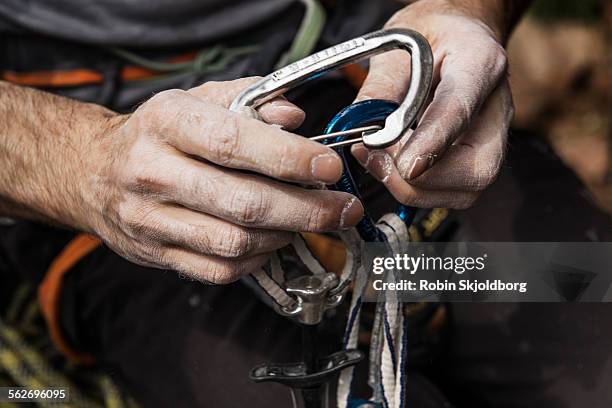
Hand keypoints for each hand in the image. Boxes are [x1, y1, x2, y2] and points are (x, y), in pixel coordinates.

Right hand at [81, 78, 362, 282]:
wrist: (92, 172)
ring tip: (310, 221)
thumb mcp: (199, 99)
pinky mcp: (156, 254)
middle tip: (344, 208)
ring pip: (235, 242)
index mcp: (167, 122)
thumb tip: (297, 119)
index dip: (288, 158)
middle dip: (306, 209)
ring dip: (285, 235)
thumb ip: (251, 100)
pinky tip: (274, 240)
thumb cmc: (159, 134)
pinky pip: (220, 269)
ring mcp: (151, 220)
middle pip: (243, 202)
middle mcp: (154, 172)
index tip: (329, 166)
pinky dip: (259, 258)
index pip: (233, 142)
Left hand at [352, 0, 513, 208]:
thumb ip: (381, 84)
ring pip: (466, 190)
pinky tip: (392, 166)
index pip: (459, 111)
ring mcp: (491, 138)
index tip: (404, 165)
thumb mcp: (399, 42)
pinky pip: (452, 191)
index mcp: (479, 63)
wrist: (459, 33)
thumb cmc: (433, 34)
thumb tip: (362, 128)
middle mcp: (495, 108)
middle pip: (477, 170)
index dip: (432, 143)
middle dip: (421, 180)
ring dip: (414, 189)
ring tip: (378, 161)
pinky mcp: (476, 158)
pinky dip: (417, 189)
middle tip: (376, 159)